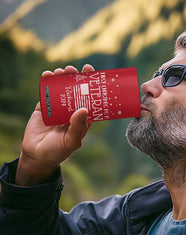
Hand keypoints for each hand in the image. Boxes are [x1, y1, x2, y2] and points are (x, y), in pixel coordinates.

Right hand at [16, 64, 94, 185]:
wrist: (37, 156)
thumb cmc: (58, 151)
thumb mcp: (71, 141)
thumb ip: (78, 127)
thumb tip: (84, 109)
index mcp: (82, 118)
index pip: (89, 100)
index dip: (91, 87)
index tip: (91, 73)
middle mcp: (71, 111)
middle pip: (76, 91)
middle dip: (75, 78)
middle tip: (75, 69)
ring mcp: (57, 108)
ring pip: (61, 89)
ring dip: (62, 78)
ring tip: (62, 71)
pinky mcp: (44, 108)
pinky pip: (46, 93)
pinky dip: (47, 83)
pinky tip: (48, 75)